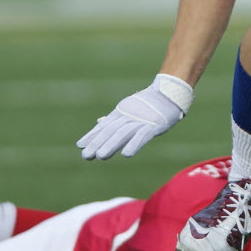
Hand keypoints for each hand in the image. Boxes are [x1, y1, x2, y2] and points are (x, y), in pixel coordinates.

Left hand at [77, 74, 194, 159]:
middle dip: (97, 143)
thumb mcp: (128, 110)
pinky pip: (142, 135)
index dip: (92, 135)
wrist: (169, 94)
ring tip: (101, 156)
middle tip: (86, 155)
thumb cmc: (148, 104)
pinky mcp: (154, 125)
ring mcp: (141, 120)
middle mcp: (128, 116)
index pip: (104, 126)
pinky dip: (134, 144)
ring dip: (111, 145)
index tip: (80, 146)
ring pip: (123, 133)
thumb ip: (114, 118)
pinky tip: (126, 154)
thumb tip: (99, 122)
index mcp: (121, 113)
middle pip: (110, 131)